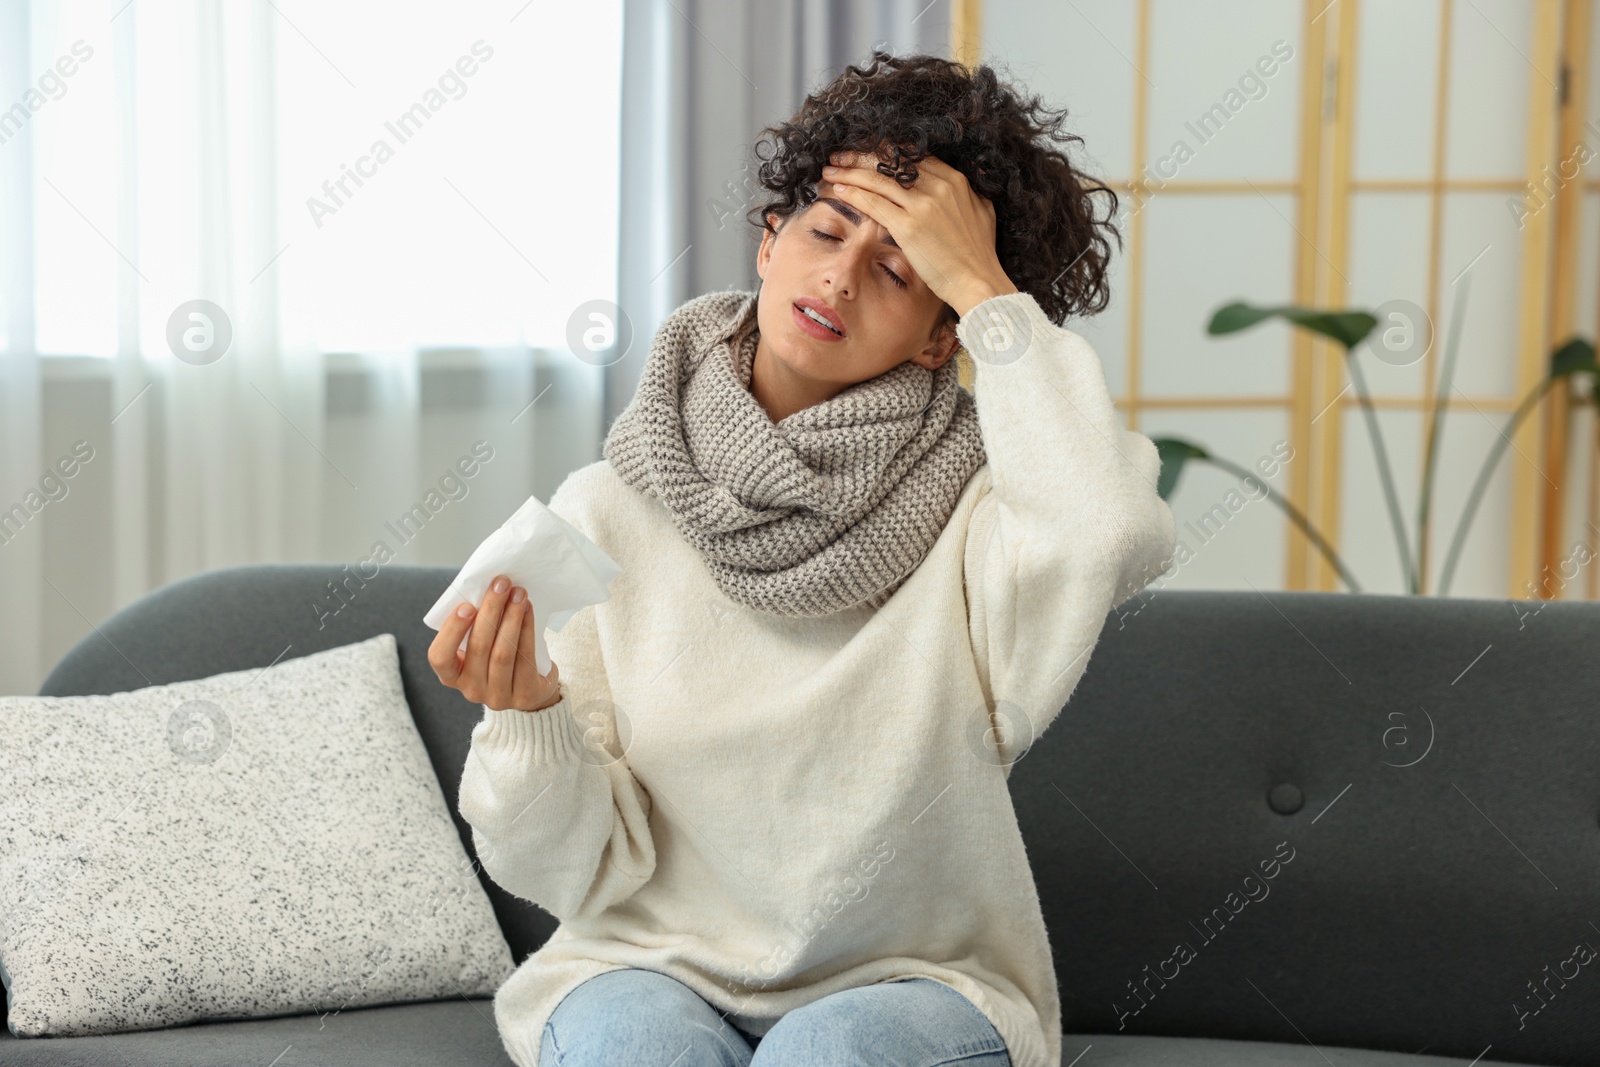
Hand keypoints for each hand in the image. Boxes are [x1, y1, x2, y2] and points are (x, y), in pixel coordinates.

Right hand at [428, 574, 561, 711]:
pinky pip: (525, 659)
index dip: (452, 631)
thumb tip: (485, 588)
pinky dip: (527, 629)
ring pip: (503, 653)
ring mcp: (498, 697)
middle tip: (501, 584)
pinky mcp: (525, 696)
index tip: (467, 605)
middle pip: (478, 648)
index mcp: (452, 675)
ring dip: (512, 617)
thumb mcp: (479, 645)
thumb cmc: (498, 655)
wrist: (530, 685)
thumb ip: (474, 625)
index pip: (440, 657)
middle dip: (491, 611)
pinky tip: (528, 610)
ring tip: (519, 593)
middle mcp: (471, 690)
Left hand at [821, 150, 1016, 316]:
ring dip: (850, 172)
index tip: (868, 152)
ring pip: (878, 179)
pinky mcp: (908, 226)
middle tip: (841, 154)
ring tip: (830, 169)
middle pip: (892, 162)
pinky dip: (854, 194)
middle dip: (862, 156)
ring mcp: (922, 205)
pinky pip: (874, 203)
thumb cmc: (980, 253)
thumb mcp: (983, 211)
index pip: (914, 156)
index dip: (886, 152)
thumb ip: (968, 195)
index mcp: (954, 180)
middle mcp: (938, 187)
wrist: (977, 280)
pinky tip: (838, 189)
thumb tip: (963, 187)